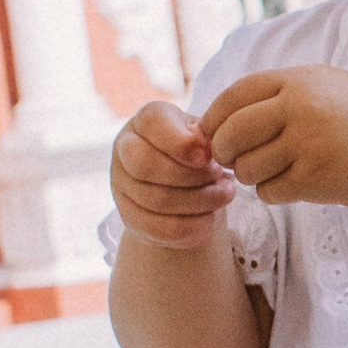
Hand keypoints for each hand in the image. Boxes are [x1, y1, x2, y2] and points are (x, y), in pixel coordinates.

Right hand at [110, 100, 234, 250]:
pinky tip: (212, 217)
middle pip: (145, 164)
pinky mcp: (128, 216)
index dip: (182, 143)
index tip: (209, 156)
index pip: (152, 123)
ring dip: (199, 201)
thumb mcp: (203, 135)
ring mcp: (121, 184)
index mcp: (145, 120)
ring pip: (156, 199)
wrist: (184, 184)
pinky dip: (192, 225)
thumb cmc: (198, 149)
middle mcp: (124, 148)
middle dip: (190, 175)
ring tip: (226, 194)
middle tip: (220, 176)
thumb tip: (205, 149)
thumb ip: (204, 137)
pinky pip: (158, 227)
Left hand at [203, 64, 347, 209]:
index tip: (212, 134)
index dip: (214, 118)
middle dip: (225, 152)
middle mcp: (300, 107)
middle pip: (232, 134)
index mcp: (297, 81)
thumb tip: (218, 119)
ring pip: (247, 168)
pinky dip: (273, 192)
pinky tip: (293, 184)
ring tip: (273, 171)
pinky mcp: (317, 177)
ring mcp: (308, 143)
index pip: (233, 96)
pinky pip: (269, 191)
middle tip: (236, 159)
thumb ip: (276, 95)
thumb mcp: (322, 85)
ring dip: (251, 176)